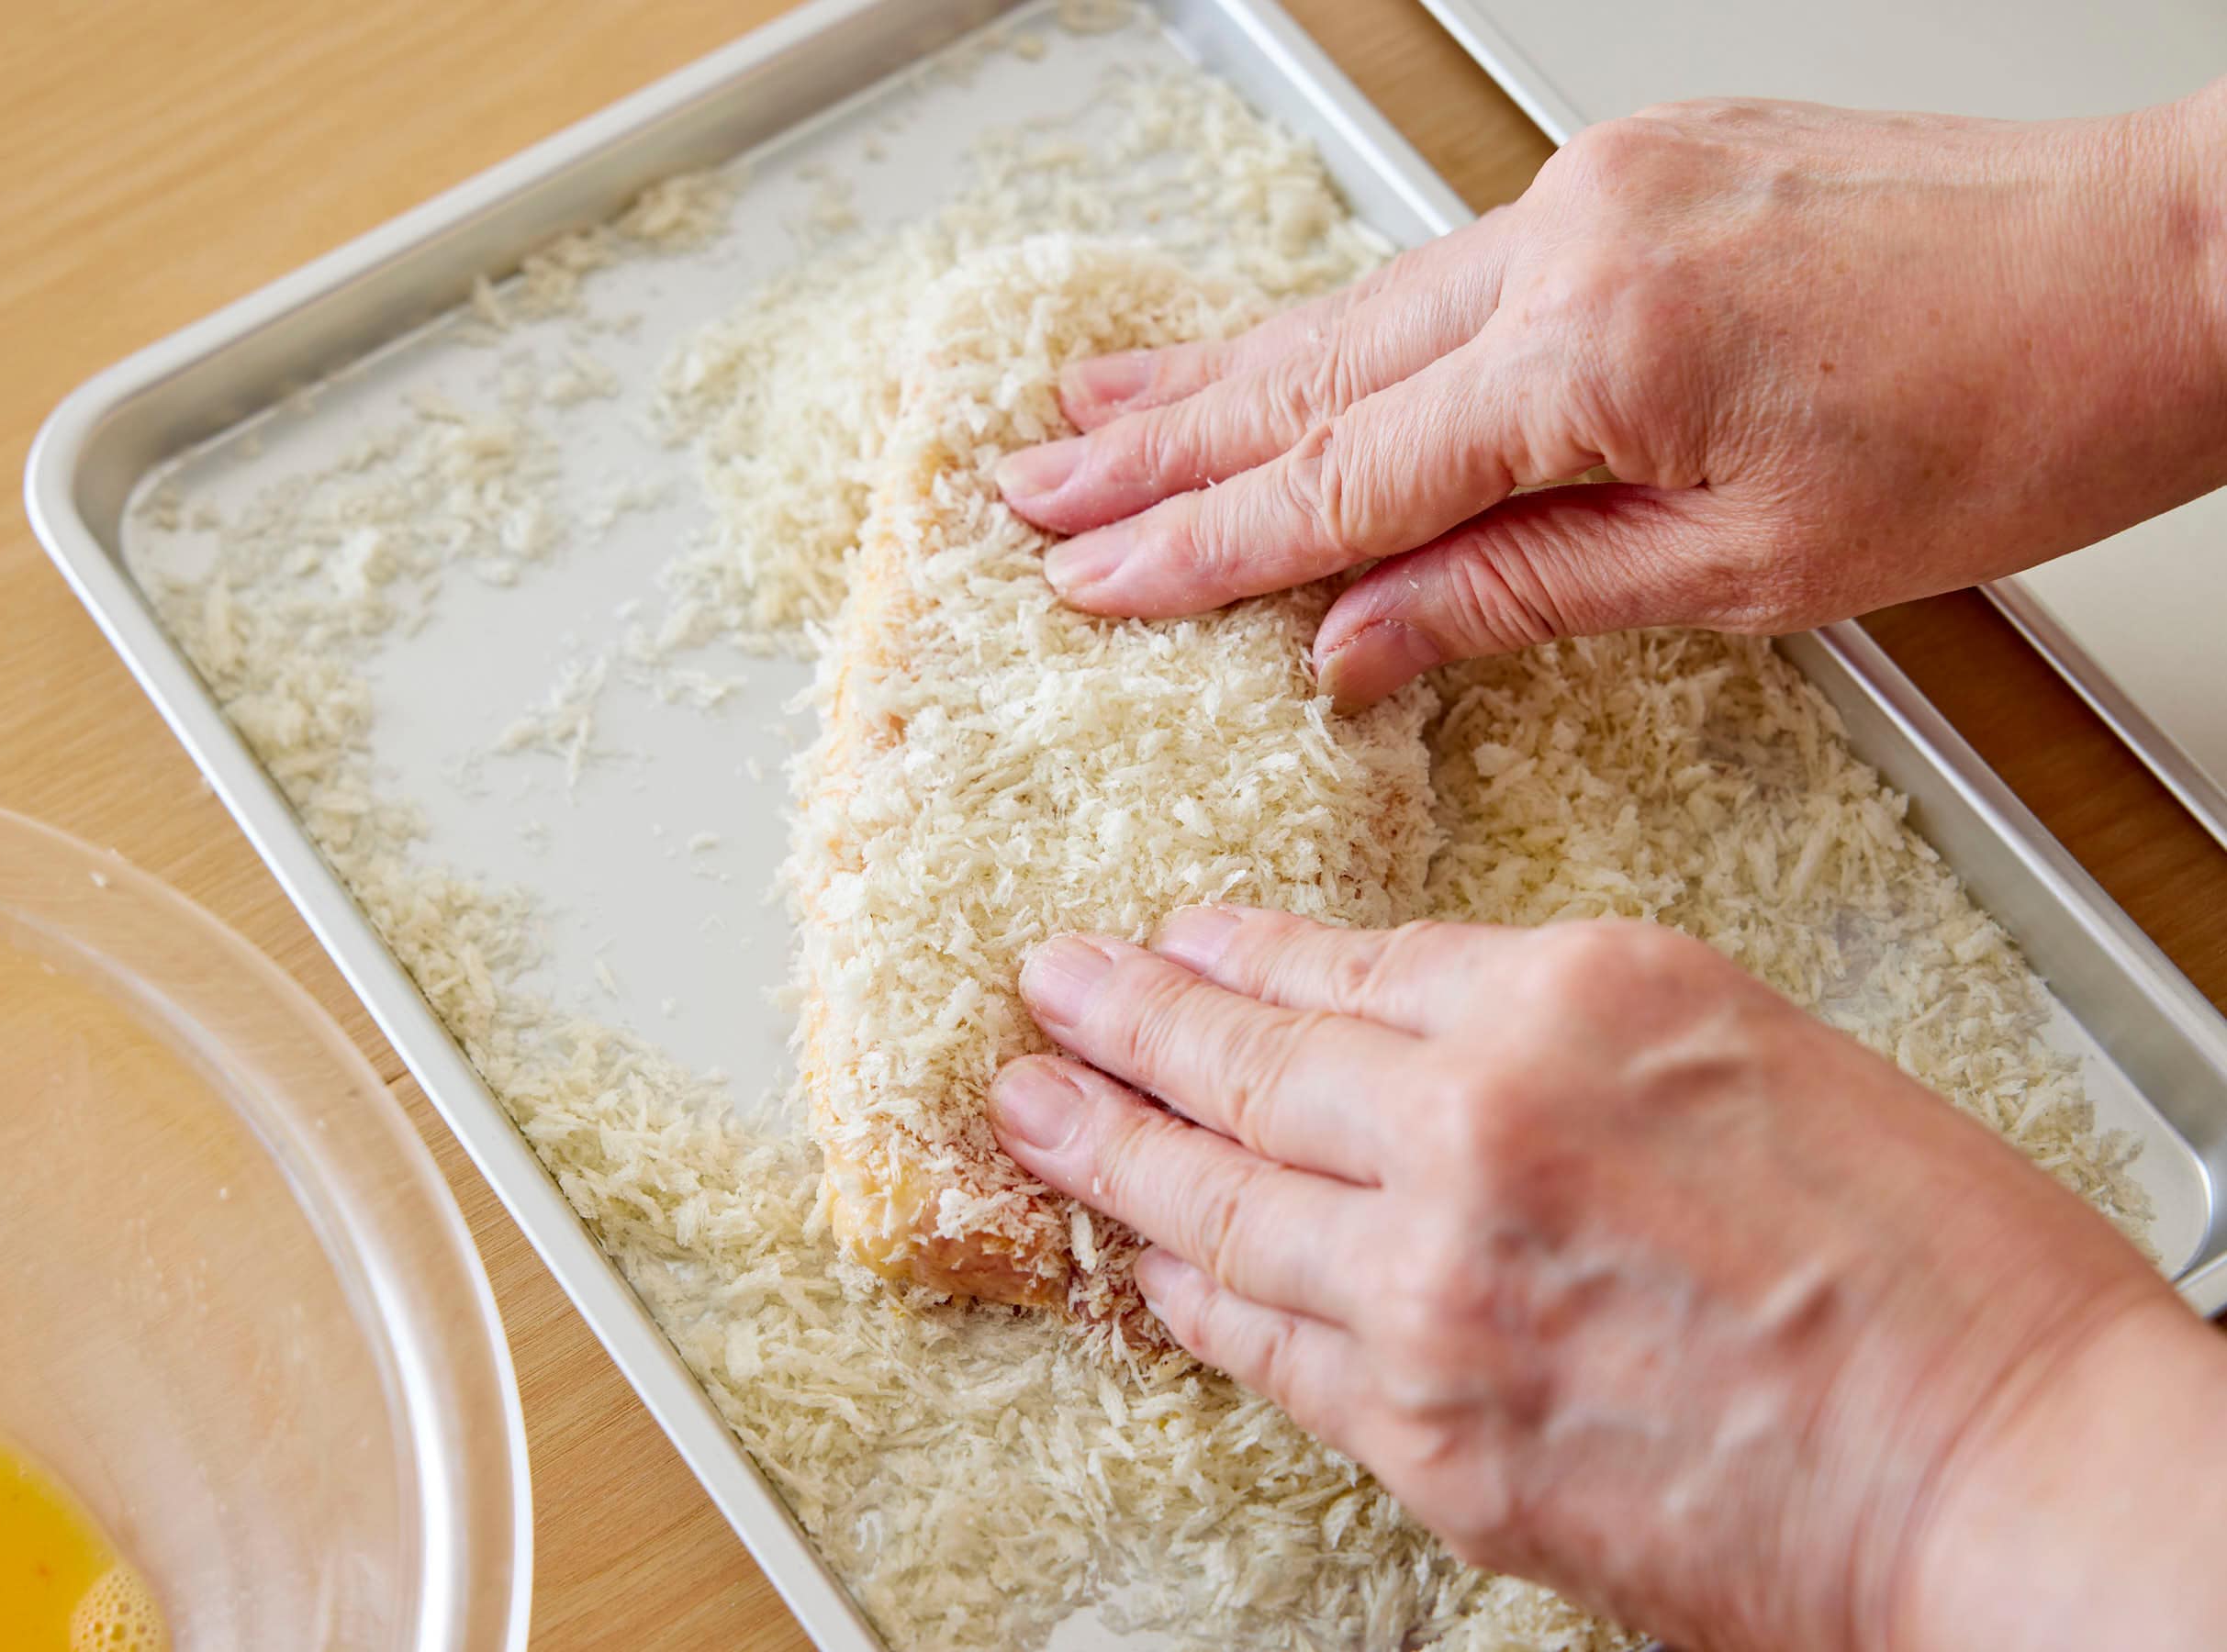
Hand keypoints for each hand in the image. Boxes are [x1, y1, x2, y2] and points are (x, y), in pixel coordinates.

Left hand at [986, 908, 2226, 1651]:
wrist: (2010, 1475)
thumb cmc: (1935, 1263)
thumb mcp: (1747, 1041)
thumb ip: (1550, 1019)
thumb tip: (1393, 1014)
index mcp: (1565, 1003)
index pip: (1334, 965)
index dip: (1227, 953)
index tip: (1165, 940)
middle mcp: (1470, 1133)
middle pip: (1237, 1069)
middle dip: (1115, 1025)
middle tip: (1041, 992)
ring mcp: (1429, 1295)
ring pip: (1213, 1209)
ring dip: (1104, 1153)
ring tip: (1033, 1112)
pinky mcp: (1428, 1439)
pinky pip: (1262, 1349)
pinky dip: (1189, 1297)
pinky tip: (1145, 1265)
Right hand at [995, 88, 2226, 706]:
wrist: (2165, 260)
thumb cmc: (2011, 416)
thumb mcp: (1756, 567)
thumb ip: (1527, 592)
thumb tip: (1360, 644)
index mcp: (1598, 354)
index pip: (1339, 476)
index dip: (1198, 541)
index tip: (1086, 576)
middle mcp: (1573, 241)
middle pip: (1310, 370)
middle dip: (1153, 438)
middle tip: (1025, 482)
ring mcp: (1600, 188)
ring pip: (1362, 305)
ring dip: (1216, 370)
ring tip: (1094, 407)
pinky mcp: (1638, 169)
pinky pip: (1443, 263)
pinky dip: (1339, 322)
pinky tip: (1274, 344)